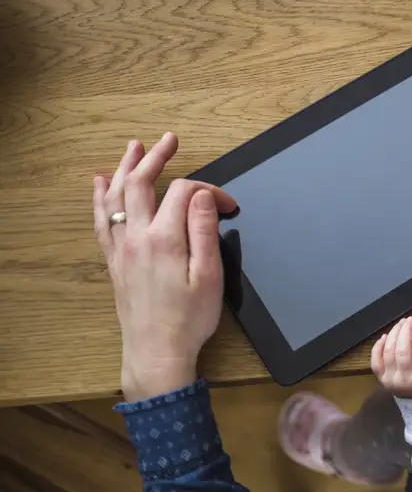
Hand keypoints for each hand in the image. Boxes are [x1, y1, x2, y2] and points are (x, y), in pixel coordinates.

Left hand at [93, 133, 237, 400]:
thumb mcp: (210, 275)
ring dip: (124, 168)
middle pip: (140, 183)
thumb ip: (204, 230)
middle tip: (169, 140)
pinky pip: (102, 220)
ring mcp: (122, 248)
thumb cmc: (189, 318)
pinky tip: (101, 184)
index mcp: (165, 238)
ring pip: (116, 197)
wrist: (157, 351)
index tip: (229, 206)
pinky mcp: (115, 261)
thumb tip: (202, 196)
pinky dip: (101, 198)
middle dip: (156, 158)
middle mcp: (137, 237)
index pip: (185, 193)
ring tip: (133, 148)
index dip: (209, 191)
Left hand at [371, 313, 411, 398]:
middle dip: (406, 331)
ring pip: (389, 353)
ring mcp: (391, 380)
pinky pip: (376, 362)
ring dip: (394, 335)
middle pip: (403, 351)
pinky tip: (385, 335)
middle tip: (410, 318)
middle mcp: (406, 380)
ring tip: (402, 323)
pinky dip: (378, 347)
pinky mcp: (382, 380)